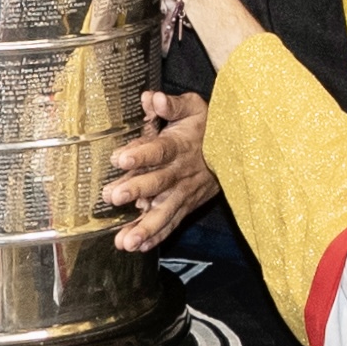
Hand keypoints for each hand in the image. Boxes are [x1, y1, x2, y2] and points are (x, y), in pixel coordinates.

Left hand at [103, 89, 221, 252]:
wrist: (233, 148)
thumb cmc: (205, 126)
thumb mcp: (193, 107)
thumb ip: (172, 104)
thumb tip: (152, 98)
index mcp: (180, 145)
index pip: (159, 150)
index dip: (141, 154)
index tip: (120, 158)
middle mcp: (181, 172)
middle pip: (158, 182)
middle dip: (136, 190)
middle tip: (113, 196)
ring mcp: (184, 193)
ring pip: (165, 211)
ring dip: (145, 226)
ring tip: (125, 241)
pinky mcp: (186, 206)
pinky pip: (171, 224)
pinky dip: (156, 237)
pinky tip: (138, 247)